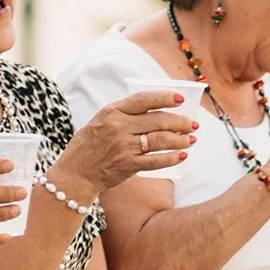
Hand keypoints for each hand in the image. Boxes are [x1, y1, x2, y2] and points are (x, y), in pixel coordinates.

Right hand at [54, 89, 197, 193]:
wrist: (76, 172)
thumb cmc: (90, 145)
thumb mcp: (101, 120)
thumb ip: (124, 113)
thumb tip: (156, 109)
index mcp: (112, 111)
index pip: (143, 100)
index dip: (164, 97)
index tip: (181, 98)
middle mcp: (118, 127)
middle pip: (157, 120)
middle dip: (180, 122)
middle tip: (192, 124)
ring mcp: (124, 147)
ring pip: (160, 140)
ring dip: (180, 139)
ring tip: (192, 139)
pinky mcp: (128, 165)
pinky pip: (155, 161)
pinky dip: (171, 158)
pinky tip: (182, 155)